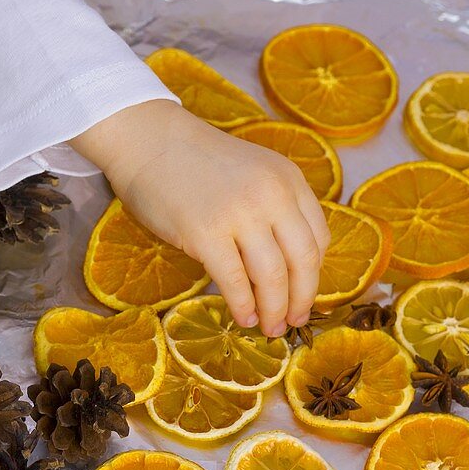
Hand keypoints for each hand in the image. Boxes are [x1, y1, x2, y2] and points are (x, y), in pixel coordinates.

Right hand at [71, 100, 329, 336]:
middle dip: (302, 298)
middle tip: (295, 321)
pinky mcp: (206, 233)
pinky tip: (243, 316)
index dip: (315, 272)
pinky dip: (243, 305)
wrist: (149, 141)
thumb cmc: (198, 161)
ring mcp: (240, 214)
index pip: (319, 236)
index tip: (304, 291)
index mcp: (288, 179)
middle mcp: (272, 195)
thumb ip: (276, 206)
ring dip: (275, 310)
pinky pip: (235, 281)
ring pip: (273, 276)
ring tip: (271, 328)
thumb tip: (288, 266)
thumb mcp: (255, 171)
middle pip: (304, 260)